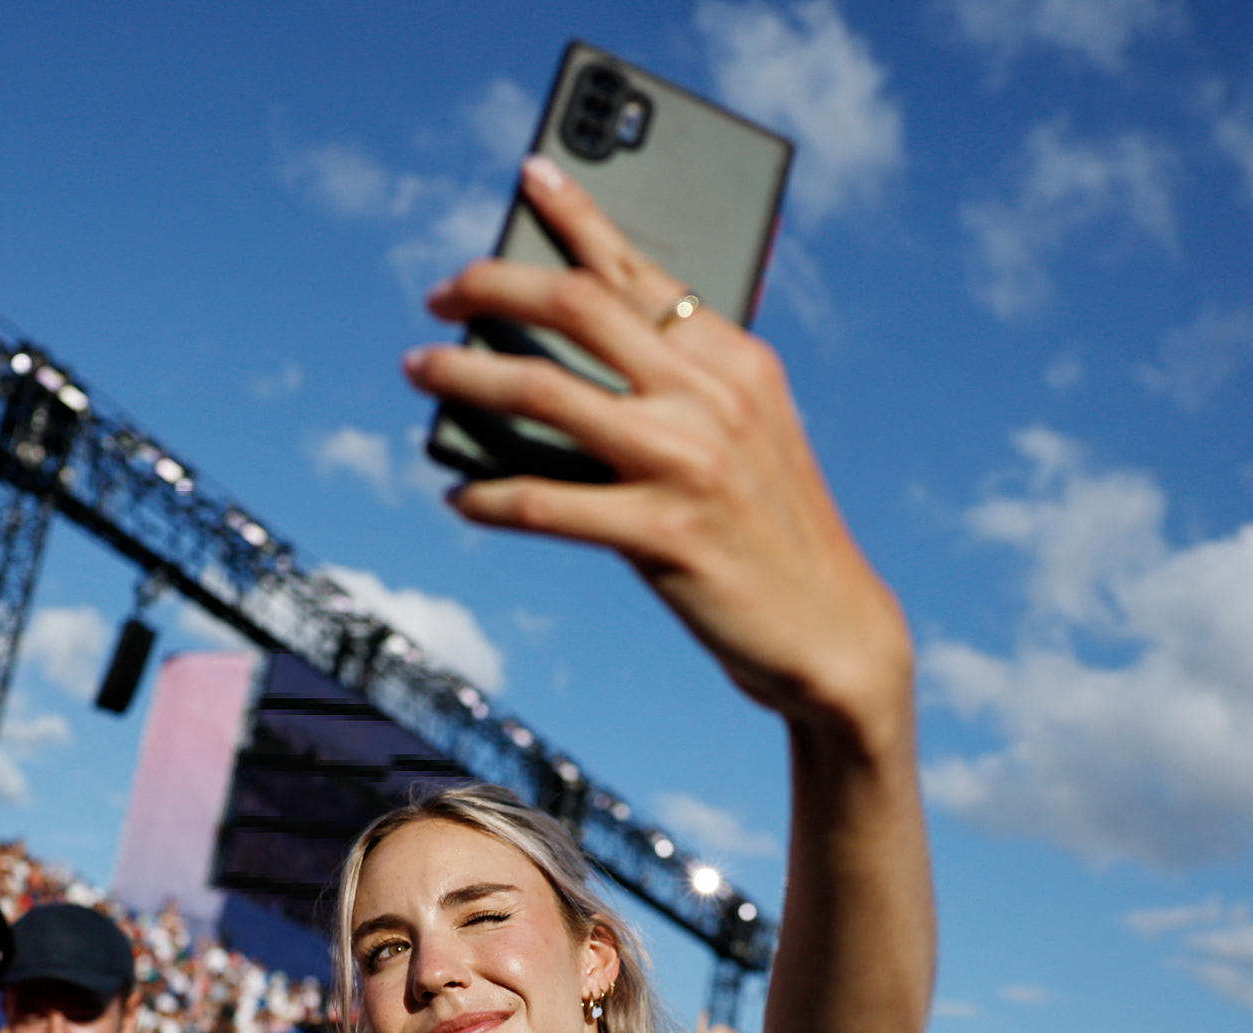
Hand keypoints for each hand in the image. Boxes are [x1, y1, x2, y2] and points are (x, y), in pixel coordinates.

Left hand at [408, 154, 910, 731]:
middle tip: (438, 295)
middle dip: (490, 285)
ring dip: (463, 374)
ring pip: (541, 390)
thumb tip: (564, 365)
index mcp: (736, 358)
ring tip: (419, 370)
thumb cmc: (771, 534)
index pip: (641, 266)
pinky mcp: (661, 533)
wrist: (833, 631)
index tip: (530, 179)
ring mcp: (686, 461)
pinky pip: (542, 502)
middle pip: (577, 305)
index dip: (576, 216)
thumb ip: (680, 388)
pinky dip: (488, 496)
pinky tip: (461, 496)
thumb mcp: (746, 436)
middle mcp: (711, 395)